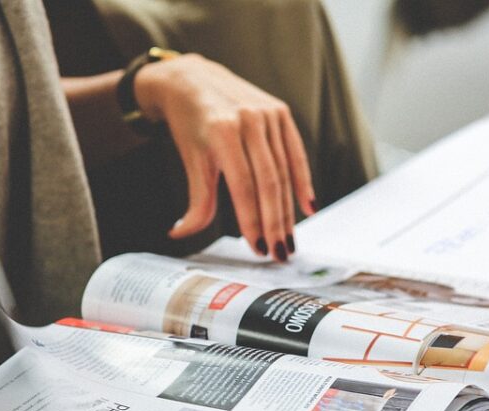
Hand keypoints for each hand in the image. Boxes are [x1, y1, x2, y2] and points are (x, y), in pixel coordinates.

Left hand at [135, 54, 315, 261]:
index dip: (252, 220)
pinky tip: (307, 207)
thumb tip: (181, 233)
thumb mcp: (191, 159)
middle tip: (279, 252)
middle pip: (268, 182)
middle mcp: (249, 120)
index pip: (243, 186)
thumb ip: (195, 199)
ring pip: (283, 171)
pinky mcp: (281, 112)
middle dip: (275, 222)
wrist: (193, 80)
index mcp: (223, 131)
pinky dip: (302, 181)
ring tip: (288, 239)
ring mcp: (268, 114)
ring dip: (288, 210)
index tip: (258, 247)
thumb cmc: (189, 123)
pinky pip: (296, 153)